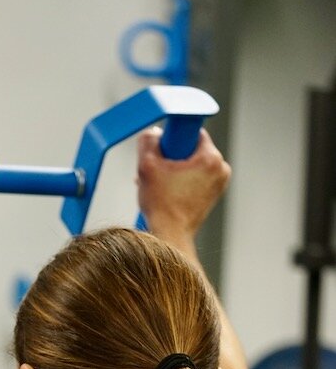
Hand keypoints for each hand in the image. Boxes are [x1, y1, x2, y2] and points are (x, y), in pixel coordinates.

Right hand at [136, 127, 230, 241]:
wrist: (170, 237)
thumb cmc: (162, 207)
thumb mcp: (147, 166)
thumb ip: (148, 140)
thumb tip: (153, 133)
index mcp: (211, 158)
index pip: (192, 132)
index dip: (173, 139)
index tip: (164, 152)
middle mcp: (221, 169)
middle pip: (192, 149)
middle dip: (172, 158)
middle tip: (158, 172)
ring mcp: (219, 184)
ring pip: (193, 165)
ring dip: (175, 171)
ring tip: (161, 185)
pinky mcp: (213, 196)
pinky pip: (196, 179)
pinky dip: (181, 182)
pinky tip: (167, 193)